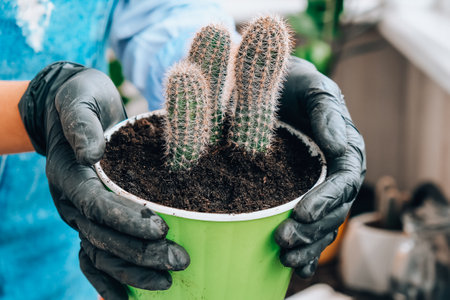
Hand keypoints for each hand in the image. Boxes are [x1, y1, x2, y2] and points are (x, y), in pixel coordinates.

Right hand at [19, 62, 189, 298]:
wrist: (74, 107)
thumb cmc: (81, 100)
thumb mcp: (79, 98)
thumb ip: (82, 124)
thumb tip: (92, 154)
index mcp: (69, 174)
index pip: (96, 206)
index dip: (126, 220)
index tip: (161, 227)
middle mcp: (72, 201)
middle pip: (103, 237)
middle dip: (141, 252)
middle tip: (179, 260)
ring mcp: (82, 214)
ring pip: (102, 253)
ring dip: (133, 271)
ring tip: (168, 281)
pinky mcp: (94, 217)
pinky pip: (96, 257)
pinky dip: (111, 280)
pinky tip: (130, 297)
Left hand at [275, 57, 365, 276]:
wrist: (273, 86)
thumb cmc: (294, 85)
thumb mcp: (312, 89)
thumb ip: (329, 113)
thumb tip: (343, 145)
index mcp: (345, 149)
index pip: (344, 181)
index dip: (326, 200)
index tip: (300, 213)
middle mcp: (336, 172)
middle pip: (333, 209)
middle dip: (312, 229)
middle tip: (284, 241)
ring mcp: (320, 186)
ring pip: (323, 223)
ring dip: (308, 245)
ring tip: (286, 259)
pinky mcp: (302, 194)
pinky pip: (310, 225)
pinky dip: (305, 247)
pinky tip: (294, 266)